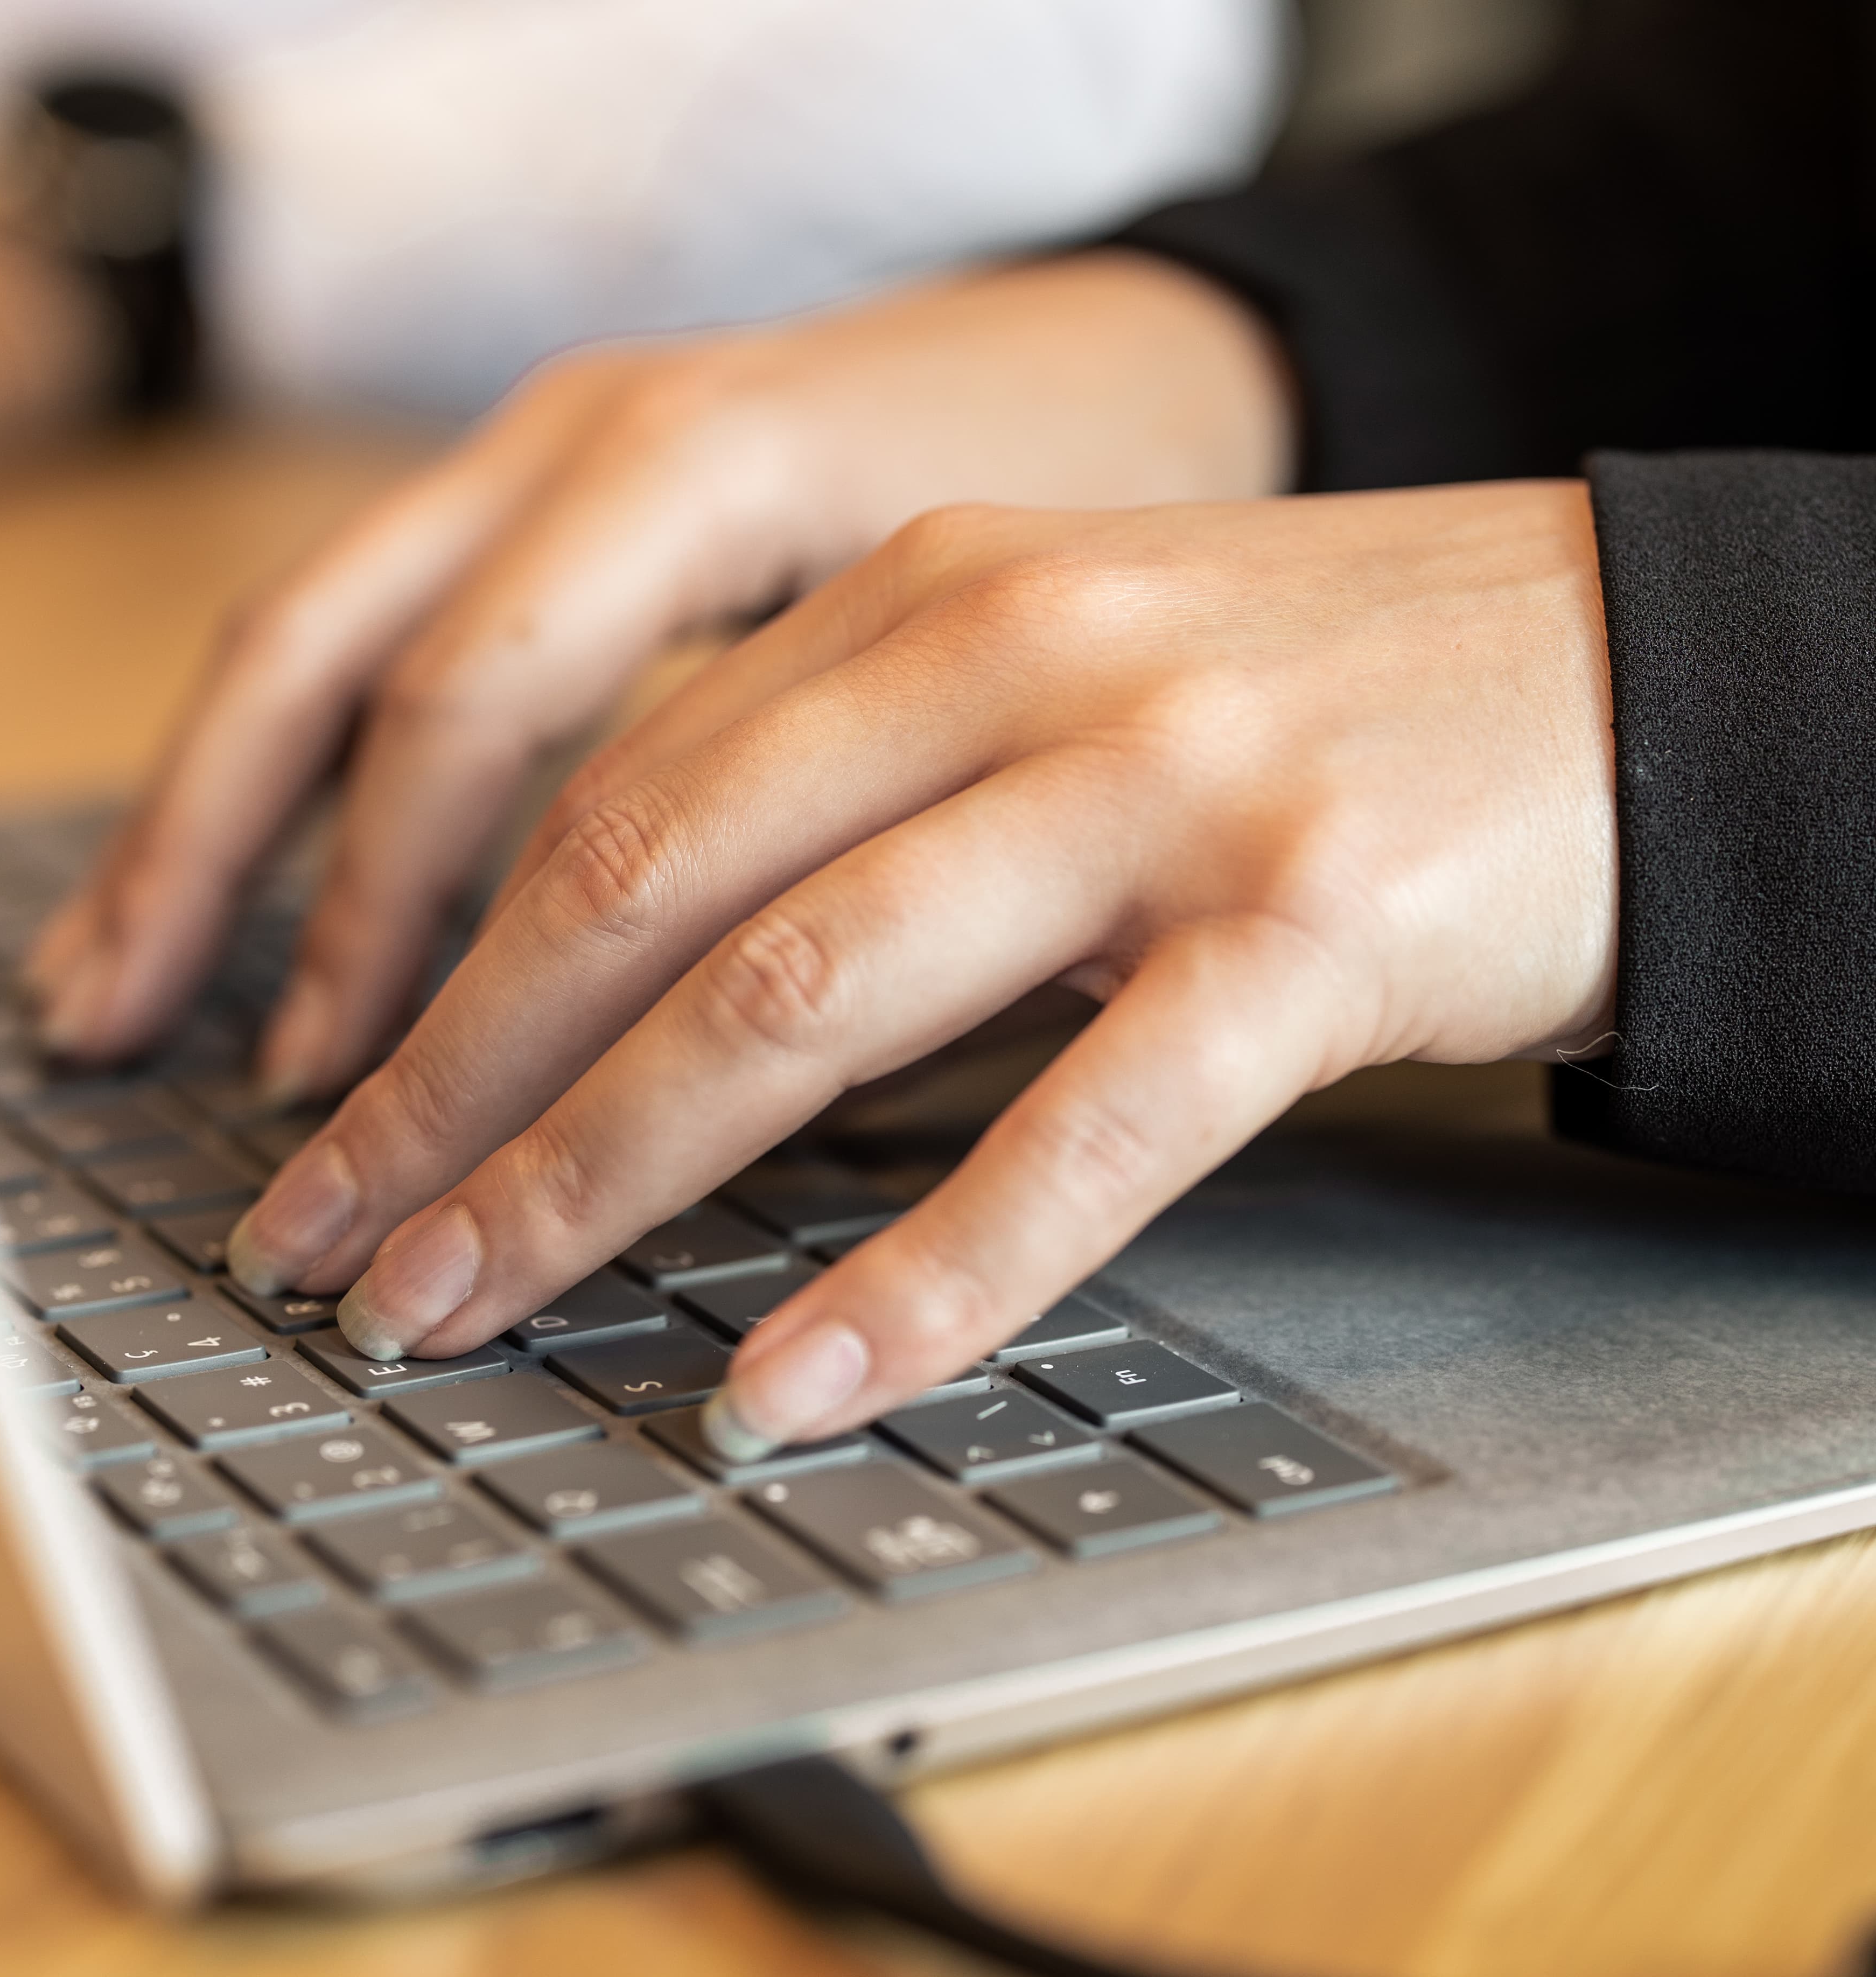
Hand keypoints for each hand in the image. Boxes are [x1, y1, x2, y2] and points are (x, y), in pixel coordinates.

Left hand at [219, 477, 1616, 1452]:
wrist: (1642, 666)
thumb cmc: (1324, 706)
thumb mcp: (1056, 687)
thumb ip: (859, 797)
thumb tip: (647, 1008)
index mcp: (927, 594)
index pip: (609, 799)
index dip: (438, 983)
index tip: (334, 1135)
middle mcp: (1016, 653)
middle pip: (650, 887)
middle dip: (463, 1095)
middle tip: (335, 1257)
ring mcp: (1166, 783)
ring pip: (810, 991)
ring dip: (610, 1175)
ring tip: (476, 1317)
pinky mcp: (1312, 923)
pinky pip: (1081, 1125)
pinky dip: (922, 1271)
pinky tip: (800, 1383)